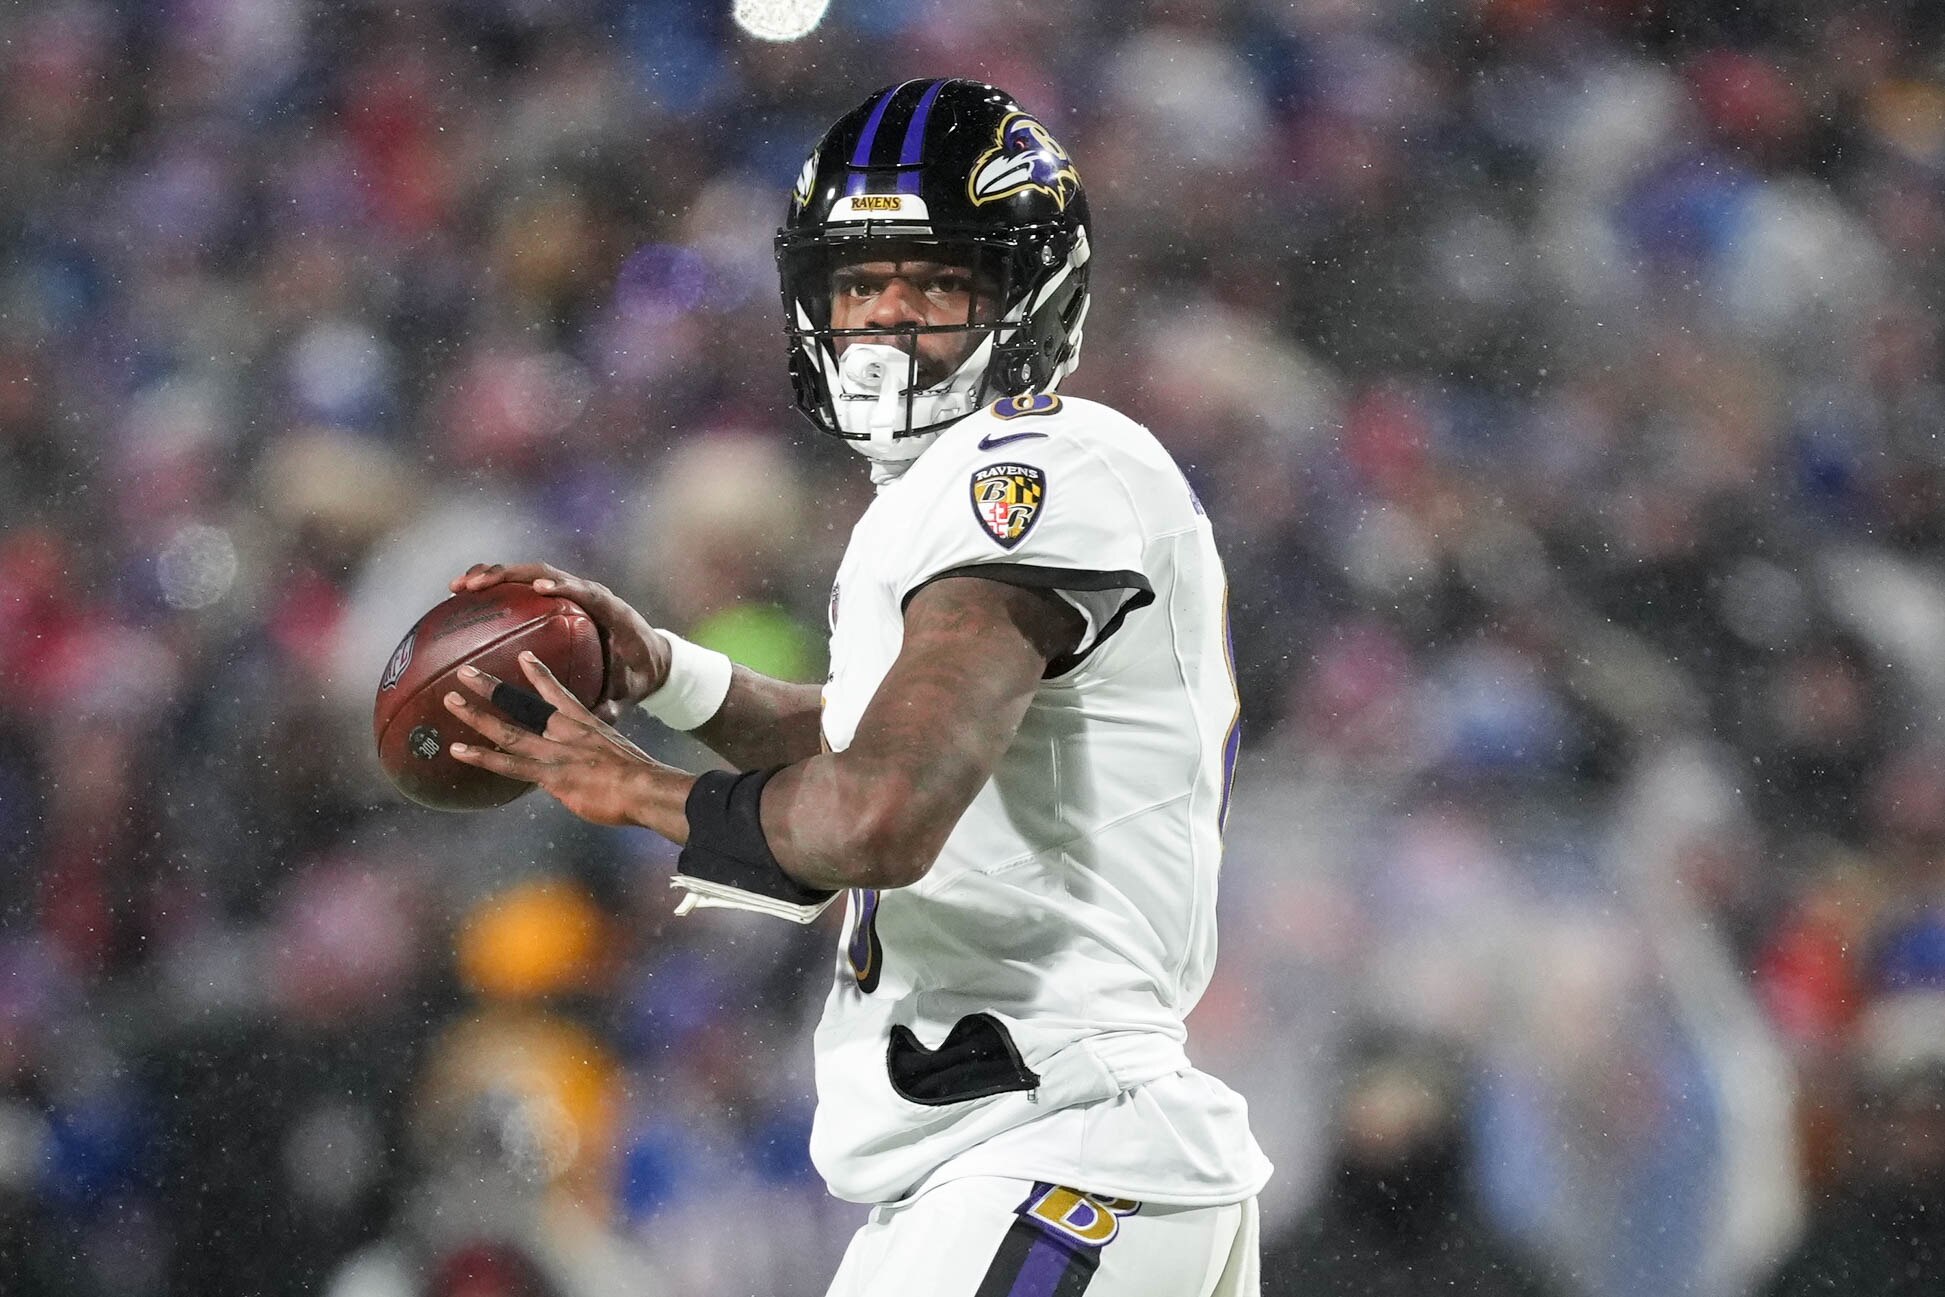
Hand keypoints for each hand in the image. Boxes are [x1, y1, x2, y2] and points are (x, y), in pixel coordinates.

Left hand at [444, 652, 689, 828]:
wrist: (644, 787)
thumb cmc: (637, 776)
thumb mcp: (616, 755)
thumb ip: (594, 755)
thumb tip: (583, 766)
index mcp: (583, 723)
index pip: (557, 692)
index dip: (538, 674)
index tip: (523, 656)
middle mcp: (563, 731)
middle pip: (521, 704)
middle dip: (491, 687)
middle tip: (465, 672)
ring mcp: (553, 752)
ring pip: (506, 730)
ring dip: (476, 715)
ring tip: (450, 700)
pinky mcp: (548, 774)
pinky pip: (507, 764)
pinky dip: (481, 756)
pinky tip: (458, 750)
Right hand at [451, 562, 670, 712]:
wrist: (651, 657)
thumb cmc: (640, 672)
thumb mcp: (631, 689)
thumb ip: (618, 701)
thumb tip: (602, 717)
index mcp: (611, 611)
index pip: (587, 592)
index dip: (564, 587)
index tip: (540, 590)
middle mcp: (588, 593)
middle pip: (545, 573)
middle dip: (509, 575)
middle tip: (475, 586)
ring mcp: (571, 591)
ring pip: (528, 573)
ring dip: (492, 575)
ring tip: (459, 588)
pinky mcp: (557, 597)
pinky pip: (523, 586)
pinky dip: (495, 586)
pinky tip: (464, 598)